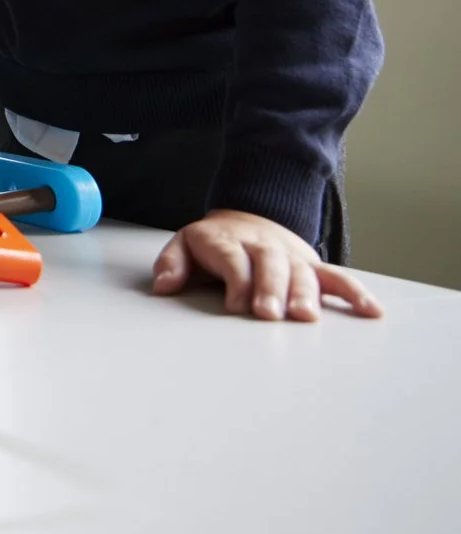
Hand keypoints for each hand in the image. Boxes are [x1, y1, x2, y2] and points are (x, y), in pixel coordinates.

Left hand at [151, 209, 381, 320]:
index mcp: (227, 241)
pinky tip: (371, 311)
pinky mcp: (312, 265)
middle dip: (270, 288)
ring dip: (305, 293)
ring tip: (305, 317)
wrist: (247, 216)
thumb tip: (162, 286)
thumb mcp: (185, 245)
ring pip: (302, 272)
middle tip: (270, 313)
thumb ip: (172, 264)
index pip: (232, 259)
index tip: (236, 306)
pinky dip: (355, 293)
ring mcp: (290, 255)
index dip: (236, 280)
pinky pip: (337, 277)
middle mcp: (262, 247)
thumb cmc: (214, 243)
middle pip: (269, 265)